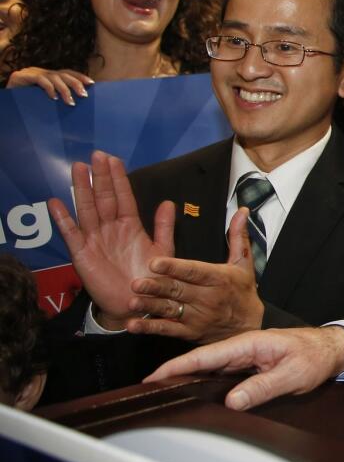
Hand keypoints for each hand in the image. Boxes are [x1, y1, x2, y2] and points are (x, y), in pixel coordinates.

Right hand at [7, 66, 93, 104]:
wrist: (5, 101)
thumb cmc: (26, 102)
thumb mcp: (44, 100)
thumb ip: (57, 98)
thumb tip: (75, 106)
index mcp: (48, 76)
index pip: (67, 73)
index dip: (79, 76)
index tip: (92, 83)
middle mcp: (42, 72)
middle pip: (63, 74)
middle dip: (76, 84)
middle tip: (84, 95)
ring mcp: (32, 73)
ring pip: (53, 77)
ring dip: (64, 90)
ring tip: (70, 102)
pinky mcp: (22, 76)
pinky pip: (40, 80)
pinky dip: (49, 88)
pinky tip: (53, 97)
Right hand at [47, 151, 174, 328]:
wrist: (139, 305)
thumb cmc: (152, 278)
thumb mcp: (163, 251)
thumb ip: (164, 227)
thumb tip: (169, 202)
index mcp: (130, 226)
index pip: (123, 197)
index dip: (119, 179)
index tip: (114, 159)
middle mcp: (111, 228)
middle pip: (104, 198)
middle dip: (100, 177)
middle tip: (95, 156)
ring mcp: (95, 239)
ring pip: (87, 210)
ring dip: (82, 190)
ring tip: (78, 169)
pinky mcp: (83, 254)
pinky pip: (72, 234)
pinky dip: (63, 219)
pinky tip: (56, 203)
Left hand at [125, 209, 265, 343]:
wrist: (250, 328)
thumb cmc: (244, 292)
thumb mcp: (244, 263)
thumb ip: (238, 236)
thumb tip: (241, 211)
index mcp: (218, 278)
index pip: (194, 271)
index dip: (174, 267)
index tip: (155, 262)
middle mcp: (207, 298)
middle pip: (178, 290)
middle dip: (157, 286)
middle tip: (136, 282)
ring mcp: (197, 317)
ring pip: (170, 310)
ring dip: (150, 306)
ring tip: (133, 302)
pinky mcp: (190, 333)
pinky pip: (168, 330)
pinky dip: (150, 328)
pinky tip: (134, 324)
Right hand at [144, 326, 343, 410]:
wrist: (331, 349)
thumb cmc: (314, 357)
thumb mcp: (292, 375)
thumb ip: (263, 387)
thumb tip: (232, 402)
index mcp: (248, 343)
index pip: (205, 356)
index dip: (176, 367)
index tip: (152, 378)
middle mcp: (242, 348)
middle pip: (201, 362)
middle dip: (173, 375)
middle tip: (148, 393)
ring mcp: (244, 357)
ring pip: (209, 369)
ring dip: (188, 380)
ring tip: (163, 397)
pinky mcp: (249, 366)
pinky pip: (222, 375)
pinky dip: (205, 383)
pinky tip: (195, 395)